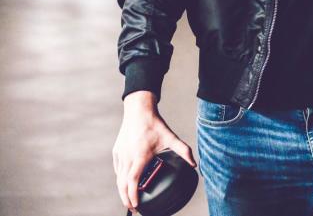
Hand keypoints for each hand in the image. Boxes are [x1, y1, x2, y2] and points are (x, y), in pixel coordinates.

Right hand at [112, 91, 196, 211]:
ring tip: (129, 200)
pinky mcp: (117, 151)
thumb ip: (183, 150)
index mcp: (140, 156)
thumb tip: (194, 163)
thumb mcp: (170, 137)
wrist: (138, 109)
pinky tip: (125, 183)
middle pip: (122, 184)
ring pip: (118, 178)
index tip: (136, 205)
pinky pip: (117, 169)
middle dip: (126, 199)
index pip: (133, 181)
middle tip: (133, 209)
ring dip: (122, 191)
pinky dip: (120, 179)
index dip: (133, 195)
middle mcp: (128, 157)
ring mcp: (120, 154)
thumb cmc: (154, 123)